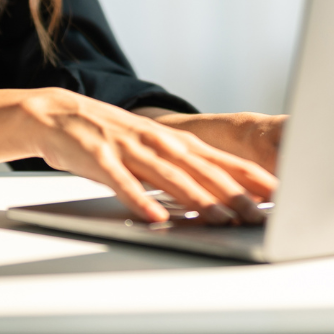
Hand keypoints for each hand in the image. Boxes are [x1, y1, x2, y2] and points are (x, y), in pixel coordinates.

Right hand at [20, 89, 275, 223]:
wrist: (56, 113)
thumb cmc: (110, 137)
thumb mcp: (152, 148)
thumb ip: (183, 168)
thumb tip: (221, 192)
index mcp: (173, 140)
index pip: (219, 159)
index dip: (249, 175)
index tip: (277, 193)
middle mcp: (157, 141)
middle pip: (201, 170)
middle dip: (232, 193)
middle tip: (256, 214)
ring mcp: (128, 148)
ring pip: (169, 176)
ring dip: (196, 199)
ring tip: (219, 219)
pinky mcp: (99, 158)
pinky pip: (122, 183)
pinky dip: (140, 200)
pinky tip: (155, 217)